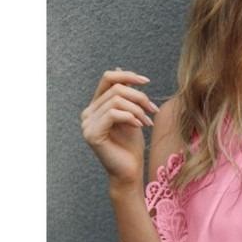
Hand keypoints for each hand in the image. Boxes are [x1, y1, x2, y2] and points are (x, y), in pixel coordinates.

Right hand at [80, 68, 159, 189]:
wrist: (130, 172)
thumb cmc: (131, 147)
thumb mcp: (131, 116)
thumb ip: (125, 96)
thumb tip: (119, 69)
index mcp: (96, 106)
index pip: (108, 79)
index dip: (127, 76)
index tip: (147, 82)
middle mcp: (88, 113)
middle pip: (115, 89)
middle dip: (139, 97)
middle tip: (154, 110)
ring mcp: (87, 124)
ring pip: (116, 100)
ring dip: (138, 109)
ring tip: (149, 121)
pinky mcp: (92, 134)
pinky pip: (113, 114)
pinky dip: (130, 117)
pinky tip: (140, 126)